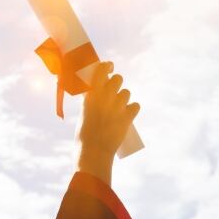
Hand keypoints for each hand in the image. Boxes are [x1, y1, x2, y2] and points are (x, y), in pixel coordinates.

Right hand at [77, 62, 140, 184]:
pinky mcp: (128, 116)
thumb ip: (91, 103)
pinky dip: (131, 110)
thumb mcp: (83, 114)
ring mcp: (118, 106)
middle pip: (118, 79)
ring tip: (117, 109)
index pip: (102, 69)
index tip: (109, 67)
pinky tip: (126, 116)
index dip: (107, 66)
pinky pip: (135, 106)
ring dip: (123, 98)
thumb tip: (97, 95)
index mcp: (91, 94)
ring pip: (126, 93)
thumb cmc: (84, 136)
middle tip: (112, 93)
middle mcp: (105, 96)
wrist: (94, 152)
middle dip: (116, 84)